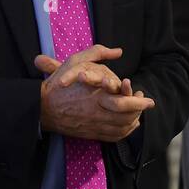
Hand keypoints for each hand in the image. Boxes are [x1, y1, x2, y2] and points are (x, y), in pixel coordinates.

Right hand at [37, 45, 154, 141]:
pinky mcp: (90, 133)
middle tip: (147, 104)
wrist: (41, 107)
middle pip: (126, 117)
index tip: (146, 96)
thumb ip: (98, 53)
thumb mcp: (76, 61)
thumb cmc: (59, 84)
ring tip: (139, 113)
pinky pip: (113, 137)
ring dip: (134, 121)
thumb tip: (118, 51)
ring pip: (122, 128)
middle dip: (140, 111)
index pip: (124, 102)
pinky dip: (125, 132)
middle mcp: (97, 113)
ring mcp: (94, 125)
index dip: (139, 101)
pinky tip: (129, 125)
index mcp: (96, 96)